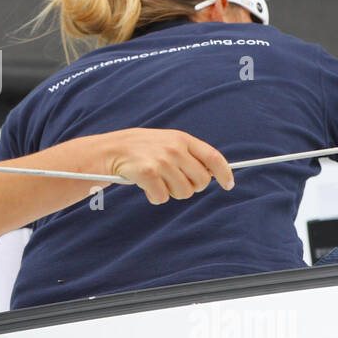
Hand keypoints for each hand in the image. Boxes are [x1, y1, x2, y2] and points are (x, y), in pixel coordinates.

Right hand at [104, 129, 233, 203]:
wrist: (109, 149)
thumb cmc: (140, 149)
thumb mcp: (167, 142)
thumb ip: (188, 154)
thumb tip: (211, 173)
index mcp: (182, 139)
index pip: (213, 157)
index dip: (224, 173)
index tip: (229, 184)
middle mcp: (174, 149)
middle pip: (201, 181)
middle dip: (191, 188)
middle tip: (175, 183)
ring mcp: (161, 161)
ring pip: (183, 192)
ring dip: (171, 193)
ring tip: (157, 182)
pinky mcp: (148, 174)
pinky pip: (163, 198)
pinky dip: (155, 197)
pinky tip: (146, 187)